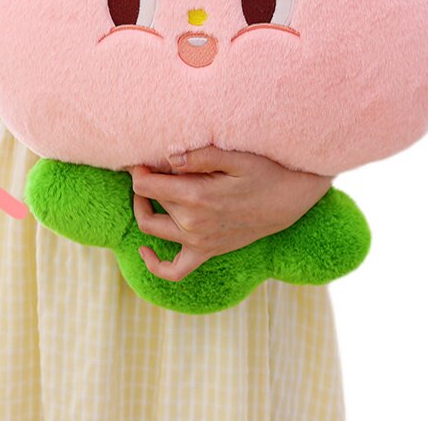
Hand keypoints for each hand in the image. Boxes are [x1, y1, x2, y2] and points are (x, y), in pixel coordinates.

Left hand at [128, 146, 331, 281]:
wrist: (289, 199)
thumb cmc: (263, 171)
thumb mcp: (235, 157)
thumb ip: (199, 156)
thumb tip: (167, 157)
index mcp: (196, 197)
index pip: (145, 184)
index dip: (138, 169)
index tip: (142, 158)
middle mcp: (193, 224)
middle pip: (149, 200)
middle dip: (145, 181)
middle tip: (152, 164)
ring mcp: (198, 242)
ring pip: (151, 229)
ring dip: (142, 209)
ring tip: (147, 190)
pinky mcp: (206, 252)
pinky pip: (174, 271)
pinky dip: (154, 265)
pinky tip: (144, 250)